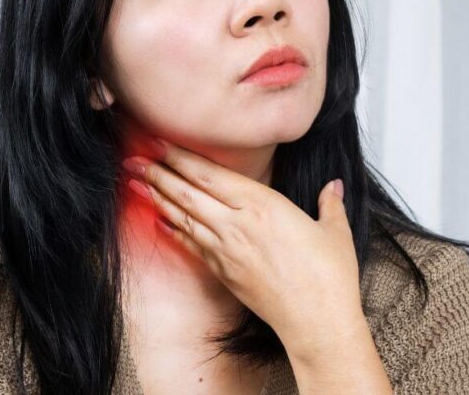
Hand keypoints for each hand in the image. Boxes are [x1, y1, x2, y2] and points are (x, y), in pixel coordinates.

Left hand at [121, 136, 362, 352]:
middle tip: (133, 161)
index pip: (212, 174)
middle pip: (189, 193)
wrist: (316, 323)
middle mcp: (238, 224)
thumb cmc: (329, 277)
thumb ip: (329, 204)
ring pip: (184, 218)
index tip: (161, 144)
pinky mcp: (224, 274)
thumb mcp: (335, 231)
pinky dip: (174, 231)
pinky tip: (161, 221)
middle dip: (158, 174)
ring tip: (138, 184)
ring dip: (159, 199)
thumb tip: (333, 187)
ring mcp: (227, 251)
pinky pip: (192, 246)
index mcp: (263, 205)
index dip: (183, 158)